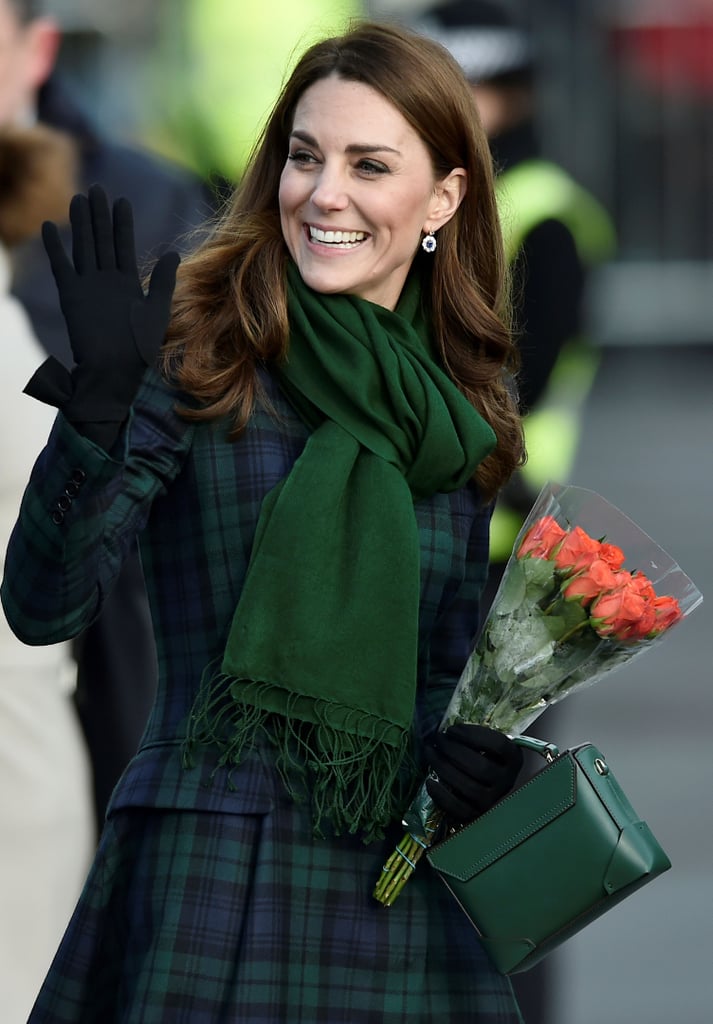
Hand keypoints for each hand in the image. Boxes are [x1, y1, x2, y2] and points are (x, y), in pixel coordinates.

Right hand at [40, 184, 178, 423]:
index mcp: (126, 283)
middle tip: (96, 188)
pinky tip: (51, 227)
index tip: (121, 201)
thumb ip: (162, 281)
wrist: (115, 370)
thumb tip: (173, 253)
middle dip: (100, 215)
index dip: (122, 224)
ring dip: (80, 223)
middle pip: (101, 240)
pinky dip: (55, 248)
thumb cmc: (139, 348)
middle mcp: (106, 281)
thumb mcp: (157, 310)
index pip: (123, 245)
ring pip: (83, 247)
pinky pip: (61, 266)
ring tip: (78, 199)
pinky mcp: (70, 296)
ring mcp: (87, 286)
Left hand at [425, 724, 522, 822]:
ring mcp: (493, 801)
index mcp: (514, 759)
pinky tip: (429, 782)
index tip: (451, 729)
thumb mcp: (489, 746)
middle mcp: (507, 782)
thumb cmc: (484, 757)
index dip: (472, 735)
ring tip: (430, 753)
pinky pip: (458, 809)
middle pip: (480, 767)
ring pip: (468, 787)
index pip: (498, 745)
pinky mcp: (477, 816)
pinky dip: (442, 795)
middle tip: (437, 739)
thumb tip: (448, 730)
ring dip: (444, 768)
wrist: (488, 789)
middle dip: (453, 750)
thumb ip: (477, 737)